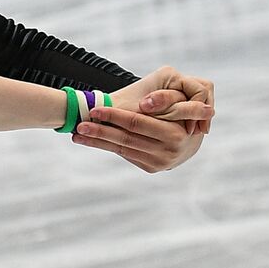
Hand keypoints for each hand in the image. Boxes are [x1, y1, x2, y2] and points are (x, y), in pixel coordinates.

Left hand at [76, 67, 214, 172]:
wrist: (191, 139)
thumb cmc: (179, 113)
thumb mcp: (177, 101)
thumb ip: (166, 99)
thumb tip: (142, 103)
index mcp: (175, 133)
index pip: (137, 123)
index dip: (114, 115)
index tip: (94, 109)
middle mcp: (168, 152)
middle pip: (126, 138)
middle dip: (100, 131)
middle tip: (79, 124)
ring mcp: (160, 162)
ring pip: (122, 148)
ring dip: (97, 141)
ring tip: (77, 134)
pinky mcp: (151, 168)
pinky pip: (125, 154)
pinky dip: (106, 146)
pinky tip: (89, 140)